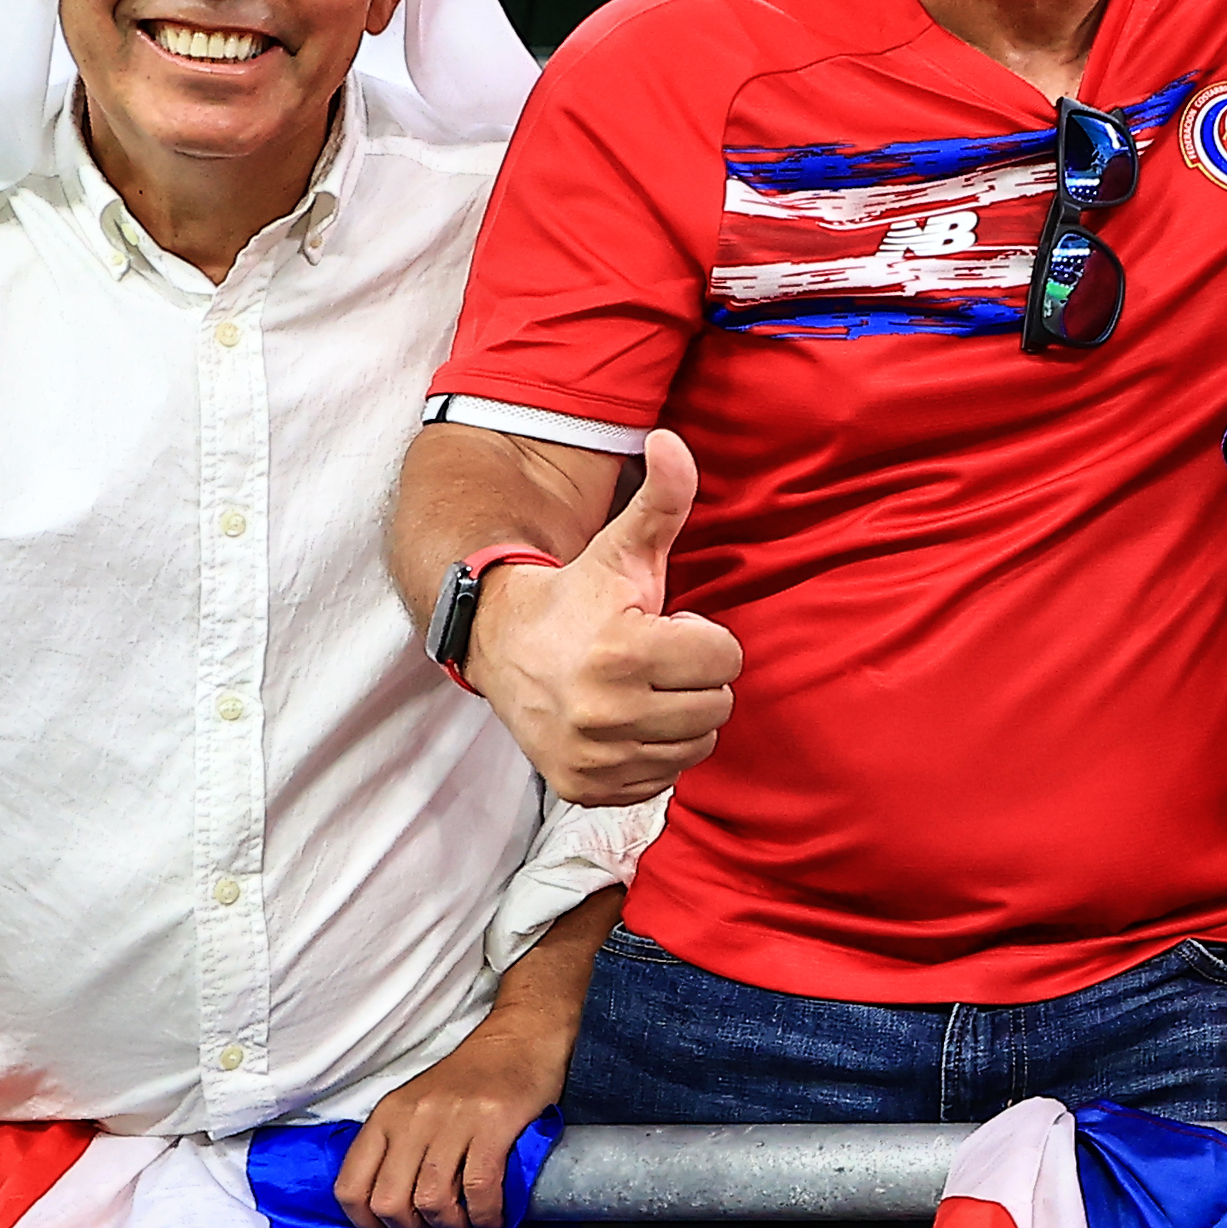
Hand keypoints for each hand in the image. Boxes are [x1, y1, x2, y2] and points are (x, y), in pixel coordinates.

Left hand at [331, 1012, 568, 1227]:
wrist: (522, 1038)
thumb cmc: (472, 1079)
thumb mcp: (417, 1105)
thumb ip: (400, 1148)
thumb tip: (396, 1211)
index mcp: (386, 1116)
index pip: (350, 1188)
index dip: (370, 1224)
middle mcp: (412, 1117)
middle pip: (390, 1204)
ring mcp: (452, 1119)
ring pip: (432, 1201)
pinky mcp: (493, 1123)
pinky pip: (478, 1188)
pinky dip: (485, 1217)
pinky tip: (494, 1222)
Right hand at [467, 430, 745, 807]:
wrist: (500, 647)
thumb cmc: (577, 597)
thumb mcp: (621, 547)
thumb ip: (661, 498)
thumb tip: (670, 439)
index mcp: (624, 654)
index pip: (726, 659)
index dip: (702, 638)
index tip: (665, 628)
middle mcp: (607, 715)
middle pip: (717, 706)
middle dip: (695, 678)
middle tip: (654, 660)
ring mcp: (595, 758)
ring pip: (695, 746)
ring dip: (680, 718)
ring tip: (641, 689)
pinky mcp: (585, 788)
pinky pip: (662, 779)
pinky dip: (654, 754)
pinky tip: (625, 722)